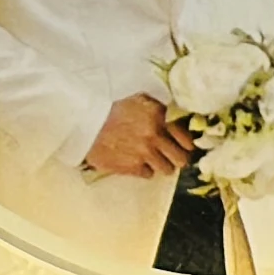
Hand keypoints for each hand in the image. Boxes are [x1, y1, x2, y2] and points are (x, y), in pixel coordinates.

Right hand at [82, 91, 196, 177]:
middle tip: (170, 155)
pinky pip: (149, 174)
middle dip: (177, 158)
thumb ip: (160, 108)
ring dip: (162, 165)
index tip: (182, 146)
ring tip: (151, 158)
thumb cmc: (112, 109)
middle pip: (182, 159)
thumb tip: (178, 117)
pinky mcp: (132, 167)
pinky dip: (145, 170)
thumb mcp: (138, 100)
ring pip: (168, 170)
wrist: (86, 122)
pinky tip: (136, 160)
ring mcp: (144, 153)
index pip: (187, 139)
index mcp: (159, 116)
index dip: (186, 144)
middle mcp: (155, 135)